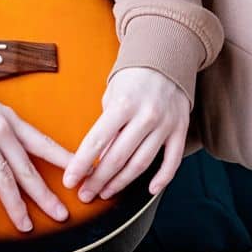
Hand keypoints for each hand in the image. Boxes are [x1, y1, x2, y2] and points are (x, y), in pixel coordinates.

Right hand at [0, 73, 73, 231]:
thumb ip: (7, 130)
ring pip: (5, 179)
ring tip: (25, 226)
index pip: (45, 144)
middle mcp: (2, 131)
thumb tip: (20, 150)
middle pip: (28, 169)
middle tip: (61, 215)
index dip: (66, 160)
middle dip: (46, 195)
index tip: (85, 172)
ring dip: (16, 206)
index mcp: (13, 122)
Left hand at [63, 67, 190, 202]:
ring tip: (105, 193)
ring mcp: (166, 124)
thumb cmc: (132, 78)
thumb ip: (106, 126)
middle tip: (85, 194)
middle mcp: (146, 115)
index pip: (97, 140)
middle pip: (118, 157)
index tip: (70, 181)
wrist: (167, 57)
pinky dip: (162, 178)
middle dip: (98, 180)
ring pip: (141, 163)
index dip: (81, 164)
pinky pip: (173, 160)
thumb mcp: (111, 95)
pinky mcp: (180, 129)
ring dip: (121, 183)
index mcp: (124, 103)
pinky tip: (149, 190)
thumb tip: (99, 159)